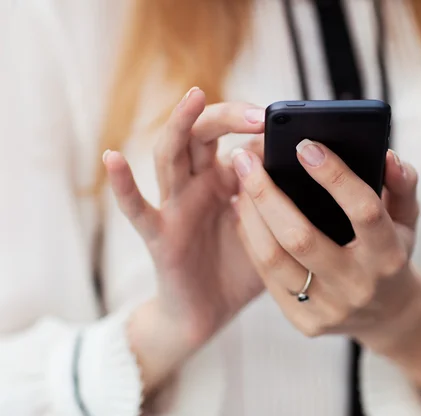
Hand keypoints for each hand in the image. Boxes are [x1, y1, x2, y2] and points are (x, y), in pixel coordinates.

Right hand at [103, 88, 265, 392]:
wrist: (209, 312)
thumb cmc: (240, 268)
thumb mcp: (269, 229)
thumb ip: (281, 201)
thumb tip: (305, 167)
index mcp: (226, 180)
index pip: (237, 138)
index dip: (257, 127)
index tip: (287, 121)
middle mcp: (198, 184)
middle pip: (202, 135)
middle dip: (226, 117)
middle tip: (258, 114)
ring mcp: (175, 205)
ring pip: (170, 156)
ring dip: (180, 124)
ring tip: (194, 96)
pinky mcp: (158, 234)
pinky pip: (137, 208)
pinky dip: (123, 184)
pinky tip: (113, 158)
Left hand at [232, 139, 420, 399]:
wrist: (388, 314)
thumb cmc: (392, 254)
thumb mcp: (407, 219)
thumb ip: (402, 184)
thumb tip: (387, 155)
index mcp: (389, 256)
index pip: (363, 211)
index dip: (334, 176)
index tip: (305, 145)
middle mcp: (359, 286)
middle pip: (301, 237)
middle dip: (267, 193)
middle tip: (245, 156)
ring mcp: (329, 309)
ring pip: (274, 258)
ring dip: (250, 214)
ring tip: (238, 180)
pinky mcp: (305, 322)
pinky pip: (267, 276)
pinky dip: (251, 238)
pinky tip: (243, 211)